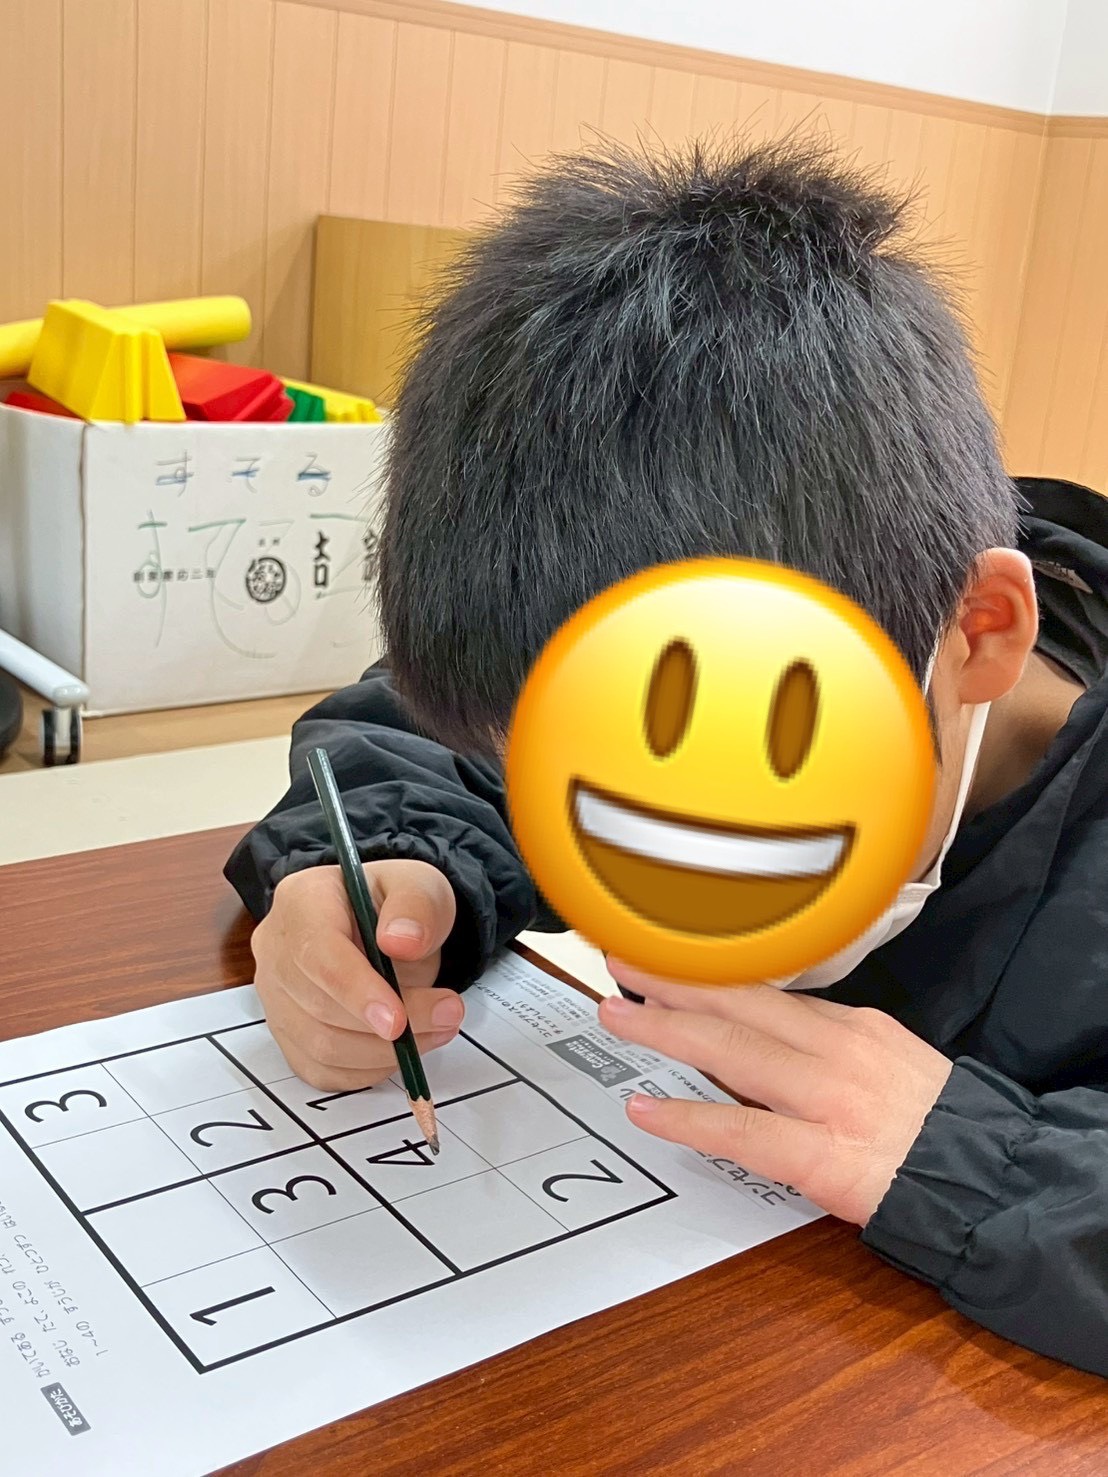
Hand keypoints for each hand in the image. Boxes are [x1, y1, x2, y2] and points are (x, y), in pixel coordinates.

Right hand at [251, 859, 463, 1089]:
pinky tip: (402, 1047)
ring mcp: (277, 997)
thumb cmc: (397, 906)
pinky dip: (369, 1069)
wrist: (387, 930)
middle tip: (447, 1016)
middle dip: (389, 1028)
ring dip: (386, 1051)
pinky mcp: (289, 1035)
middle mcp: (276, 950)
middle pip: (320, 1007)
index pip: (316, 954)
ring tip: (437, 1029)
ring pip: (322, 1046)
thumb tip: (402, 941)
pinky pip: (323, 1070)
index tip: (398, 1020)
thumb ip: (416, 907)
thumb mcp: (421, 886)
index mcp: (300, 900)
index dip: (356, 991)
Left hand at [599, 963, 952, 1224]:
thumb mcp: (889, 1059)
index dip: (709, 974)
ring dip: (666, 1030)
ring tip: (616, 1014)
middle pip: (741, 1003)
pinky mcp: (822, 1153)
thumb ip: (828, 1045)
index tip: (667, 957)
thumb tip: (767, 1034)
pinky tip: (646, 1111)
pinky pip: (740, 1132)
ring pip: (733, 1052)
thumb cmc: (937, 1128)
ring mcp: (828, 1099)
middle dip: (675, 979)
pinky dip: (688, 1118)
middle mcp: (836, 1049)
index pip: (766, 991)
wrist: (988, 1181)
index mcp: (852, 1025)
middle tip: (622, 959)